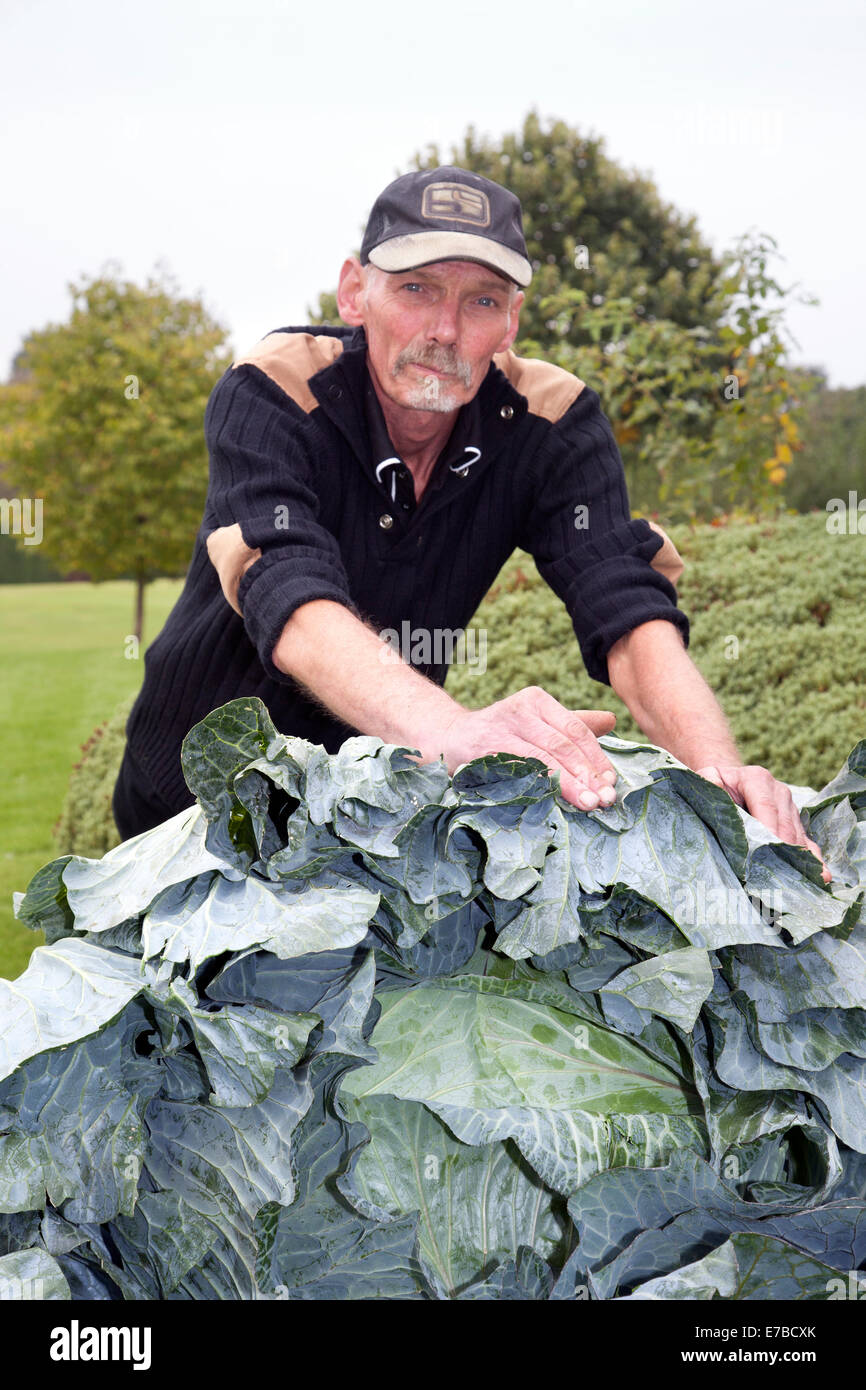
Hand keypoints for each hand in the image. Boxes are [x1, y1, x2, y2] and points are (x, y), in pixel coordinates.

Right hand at [429, 685, 619, 810]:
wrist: (450, 738)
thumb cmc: (501, 733)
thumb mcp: (537, 722)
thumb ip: (573, 724)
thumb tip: (612, 720)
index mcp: (536, 700)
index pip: (575, 730)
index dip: (596, 758)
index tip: (611, 783)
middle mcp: (518, 709)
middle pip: (562, 745)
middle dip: (587, 775)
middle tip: (605, 799)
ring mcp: (499, 730)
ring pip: (542, 758)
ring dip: (568, 784)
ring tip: (587, 804)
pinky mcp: (483, 751)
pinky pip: (517, 771)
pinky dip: (539, 787)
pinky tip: (555, 801)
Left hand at [698, 763, 829, 882]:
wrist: (731, 778)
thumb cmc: (718, 782)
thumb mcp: (709, 776)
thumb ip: (710, 781)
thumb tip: (713, 787)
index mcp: (757, 779)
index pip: (766, 807)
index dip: (770, 830)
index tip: (772, 850)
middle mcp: (779, 792)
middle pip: (785, 825)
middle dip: (784, 850)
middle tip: (780, 876)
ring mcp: (790, 807)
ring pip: (797, 835)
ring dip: (800, 857)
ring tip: (805, 881)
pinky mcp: (795, 821)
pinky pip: (806, 840)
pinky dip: (812, 857)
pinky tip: (821, 875)